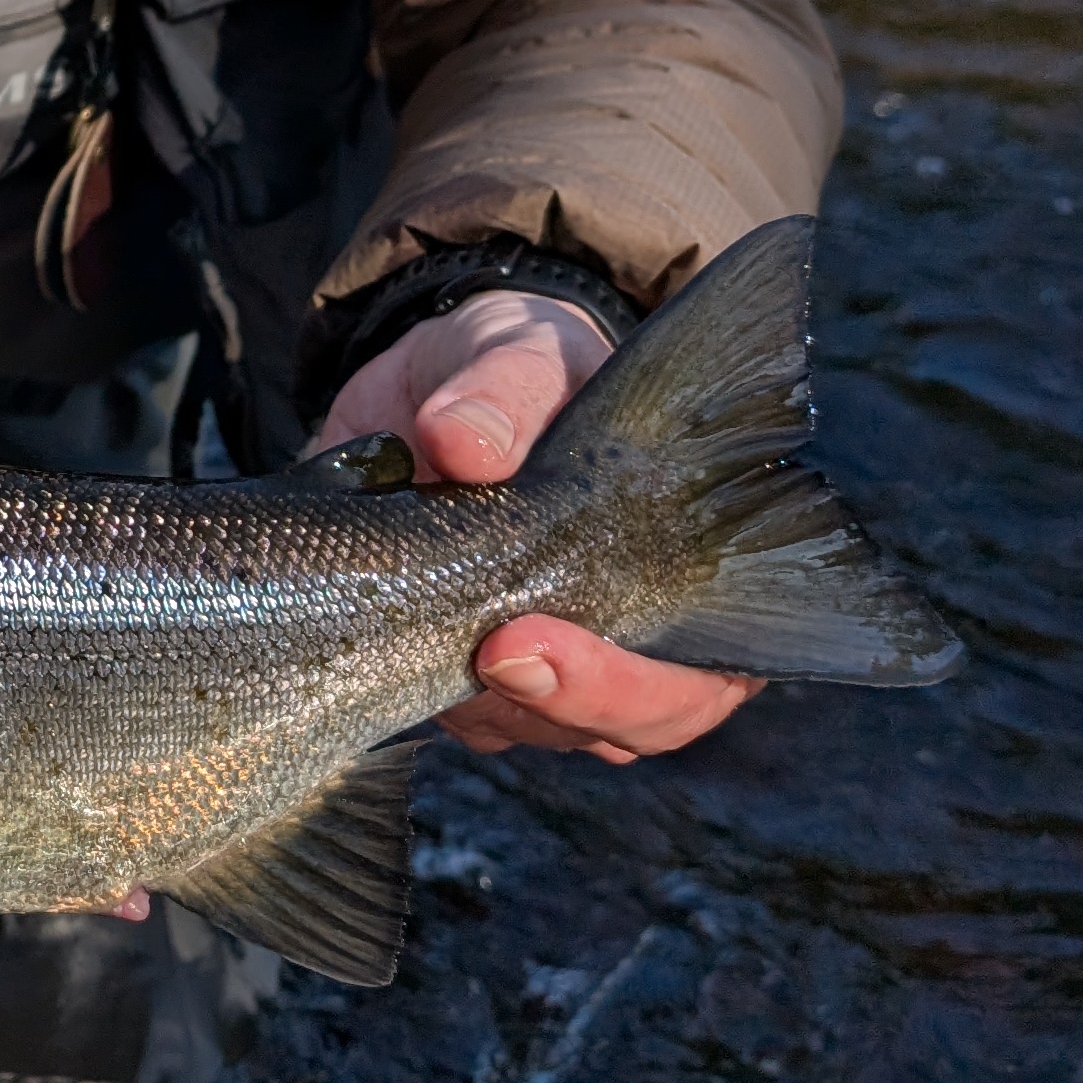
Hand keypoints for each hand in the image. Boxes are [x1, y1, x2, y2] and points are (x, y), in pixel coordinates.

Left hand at [308, 285, 762, 765]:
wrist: (431, 381)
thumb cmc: (517, 367)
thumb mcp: (519, 352)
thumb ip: (504, 391)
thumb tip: (462, 445)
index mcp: (688, 576)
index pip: (698, 679)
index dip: (628, 686)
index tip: (532, 641)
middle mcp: (630, 637)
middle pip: (619, 730)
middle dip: (555, 703)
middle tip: (490, 652)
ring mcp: (544, 661)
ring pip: (524, 728)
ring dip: (477, 696)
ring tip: (420, 615)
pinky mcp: (458, 663)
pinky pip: (445, 710)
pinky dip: (409, 682)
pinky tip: (383, 623)